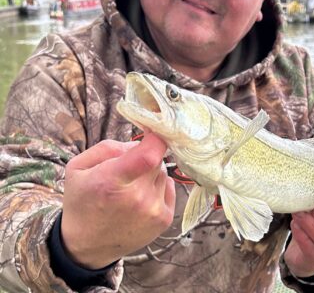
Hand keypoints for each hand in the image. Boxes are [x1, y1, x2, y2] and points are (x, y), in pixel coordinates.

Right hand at [61, 134, 174, 268]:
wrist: (86, 245)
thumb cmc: (82, 201)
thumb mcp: (78, 167)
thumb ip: (109, 147)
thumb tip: (140, 141)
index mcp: (112, 180)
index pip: (150, 154)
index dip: (156, 138)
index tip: (152, 132)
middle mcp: (137, 197)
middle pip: (158, 160)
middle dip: (146, 157)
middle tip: (129, 168)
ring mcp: (153, 210)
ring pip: (164, 174)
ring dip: (151, 175)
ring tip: (131, 188)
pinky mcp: (164, 219)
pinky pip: (170, 188)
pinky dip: (158, 188)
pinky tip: (140, 199)